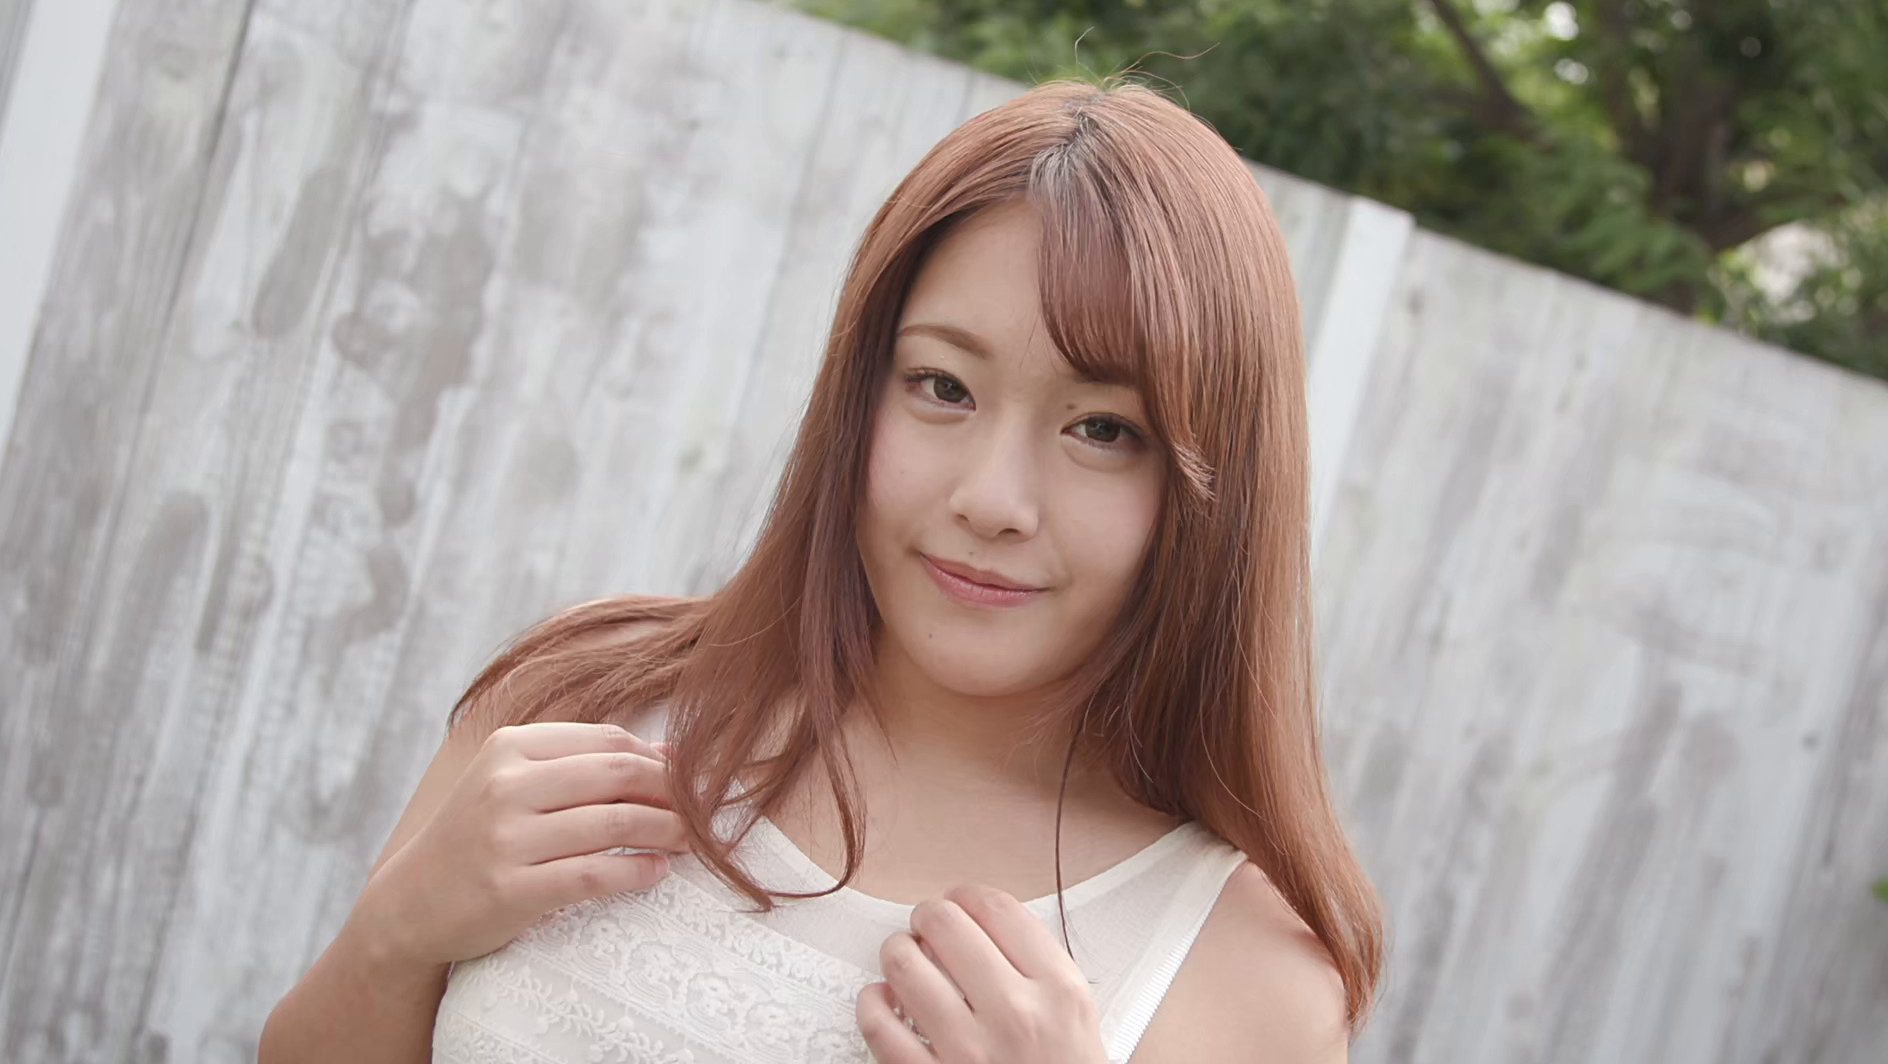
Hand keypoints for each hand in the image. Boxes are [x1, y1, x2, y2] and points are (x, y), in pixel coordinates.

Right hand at [360, 722, 689, 967]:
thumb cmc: (477, 837)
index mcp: (509, 748)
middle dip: (672, 794)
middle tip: (703, 813)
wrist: (407, 906)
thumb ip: (582, 763)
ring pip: (612, 825)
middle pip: (617, 776)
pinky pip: (592, 876)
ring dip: (666, 833)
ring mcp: (504, 838)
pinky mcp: (509, 890)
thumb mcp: (513, 784)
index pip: (607, 741)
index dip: (659, 761)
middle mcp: (505, 786)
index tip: (691, 782)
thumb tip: (672, 755)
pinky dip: (635, 874)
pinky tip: (657, 874)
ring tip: (691, 844)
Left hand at [857, 884, 1110, 1063]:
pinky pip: (878, 1024)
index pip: (998, 908)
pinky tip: (883, 1004)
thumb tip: (981, 923)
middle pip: (946, 922)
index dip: (967, 896)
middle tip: (928, 930)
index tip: (959, 902)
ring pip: (903, 963)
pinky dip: (872, 1004)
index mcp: (1059, 992)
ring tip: (905, 962)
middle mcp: (1015, 1014)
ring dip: (897, 954)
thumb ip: (1040, 970)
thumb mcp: (1080, 1022)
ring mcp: (967, 1051)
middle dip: (928, 918)